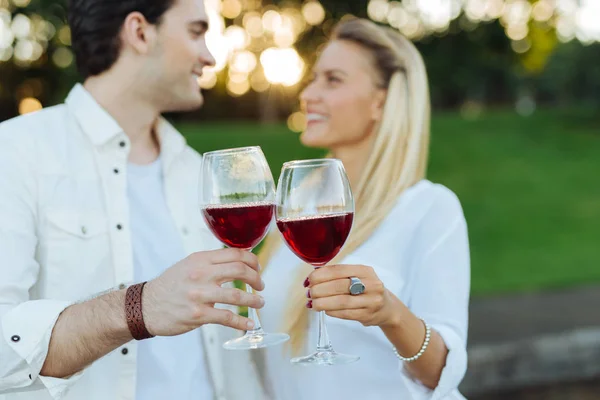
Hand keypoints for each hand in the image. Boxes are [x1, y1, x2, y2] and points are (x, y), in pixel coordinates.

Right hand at [143, 248, 264, 335]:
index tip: (258, 268)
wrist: (145, 306)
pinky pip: (227, 318)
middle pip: (240, 271)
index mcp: (200, 259)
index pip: (235, 253)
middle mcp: (201, 274)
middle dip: (256, 278)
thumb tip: (239, 261)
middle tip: (261, 286)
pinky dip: (242, 322)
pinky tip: (249, 324)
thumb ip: (211, 263)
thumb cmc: (170, 285)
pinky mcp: (198, 315)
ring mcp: (199, 295)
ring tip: (260, 303)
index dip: (252, 260)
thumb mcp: (189, 265)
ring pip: (237, 295)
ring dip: (253, 300)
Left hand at [307, 264, 398, 326]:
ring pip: (341, 302)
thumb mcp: (358, 276)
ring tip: (313, 303)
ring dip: (323, 303)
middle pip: (339, 286)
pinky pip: (345, 313)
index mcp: (365, 270)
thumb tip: (314, 277)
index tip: (309, 280)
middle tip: (309, 293)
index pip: (338, 270)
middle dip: (319, 290)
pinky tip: (325, 310)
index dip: (320, 275)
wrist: (388, 308)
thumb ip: (339, 275)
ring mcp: (371, 301)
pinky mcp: (368, 315)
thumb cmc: (367, 290)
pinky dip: (332, 312)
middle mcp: (371, 284)